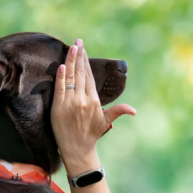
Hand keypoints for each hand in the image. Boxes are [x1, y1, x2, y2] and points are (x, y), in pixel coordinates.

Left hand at [51, 39, 134, 172]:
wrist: (77, 150)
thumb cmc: (91, 135)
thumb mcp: (106, 121)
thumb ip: (119, 111)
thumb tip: (134, 111)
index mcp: (94, 101)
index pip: (89, 77)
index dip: (86, 62)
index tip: (83, 49)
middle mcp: (83, 100)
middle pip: (80, 73)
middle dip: (78, 56)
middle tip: (77, 42)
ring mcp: (70, 103)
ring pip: (70, 78)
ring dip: (70, 61)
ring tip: (70, 48)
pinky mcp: (58, 108)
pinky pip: (60, 88)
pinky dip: (60, 76)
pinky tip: (61, 65)